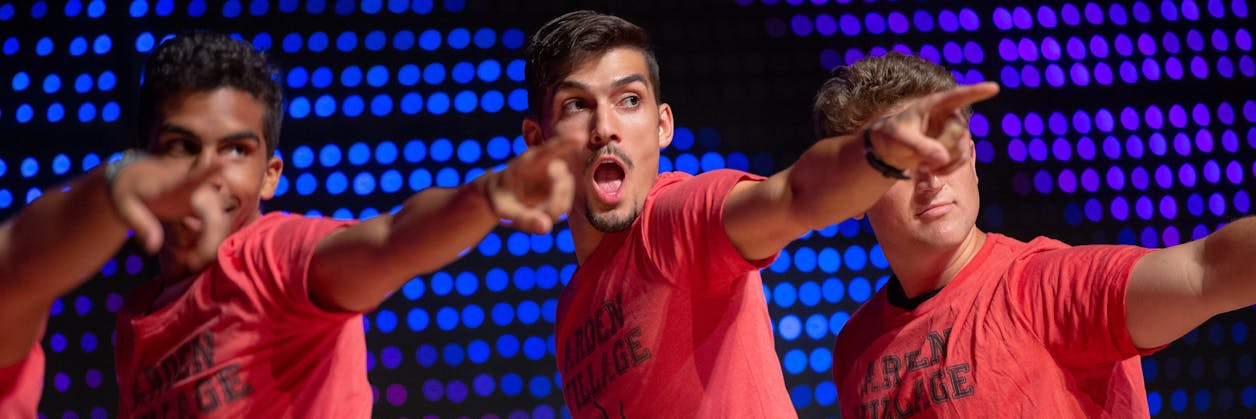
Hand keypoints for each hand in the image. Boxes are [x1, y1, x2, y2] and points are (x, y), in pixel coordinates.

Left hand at [108, 154, 228, 255]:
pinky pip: (217, 227)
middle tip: (191, 264)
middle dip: (209, 242)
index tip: (224, 161)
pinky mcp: (206, 205)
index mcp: (173, 184)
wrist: (136, 180)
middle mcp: (195, 188)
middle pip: (215, 215)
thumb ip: (141, 225)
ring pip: (220, 223)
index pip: (194, 178)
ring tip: (191, 263)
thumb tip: (152, 247)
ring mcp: (203, 196)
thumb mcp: (126, 207)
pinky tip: (195, 256)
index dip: (211, 171)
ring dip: (210, 245)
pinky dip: (209, 244)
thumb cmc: (129, 193)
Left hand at [481, 138, 579, 233]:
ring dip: (550, 212)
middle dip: (552, 204)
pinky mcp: (562, 189)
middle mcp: (548, 163)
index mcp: (530, 160)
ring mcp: (557, 175)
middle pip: (562, 182)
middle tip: (537, 218)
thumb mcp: (503, 209)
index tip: (581, 137)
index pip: (550, 149)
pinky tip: (537, 213)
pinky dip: (552, 215)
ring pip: (565, 196)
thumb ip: (522, 217)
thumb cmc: (499, 196)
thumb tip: (546, 227)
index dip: (566, 143)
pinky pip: (564, 206)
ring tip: (529, 215)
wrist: (502, 194)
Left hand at [867, 82, 999, 174]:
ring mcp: (955, 130)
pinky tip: (932, 170)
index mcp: (935, 104)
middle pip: (958, 132)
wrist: (891, 149)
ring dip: (944, 162)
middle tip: (921, 162)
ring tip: (923, 166)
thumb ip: (919, 146)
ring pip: (962, 148)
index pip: (958, 96)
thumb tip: (943, 157)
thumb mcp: (899, 139)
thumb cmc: (892, 136)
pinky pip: (962, 159)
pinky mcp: (956, 145)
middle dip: (941, 149)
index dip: (976, 92)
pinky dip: (948, 169)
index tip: (994, 88)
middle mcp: (949, 114)